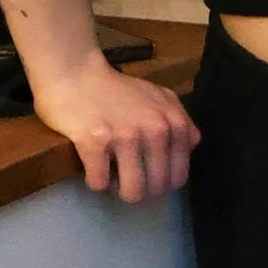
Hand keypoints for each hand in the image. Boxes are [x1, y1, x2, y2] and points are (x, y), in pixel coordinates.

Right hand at [34, 53, 198, 202]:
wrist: (76, 74)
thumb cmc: (117, 89)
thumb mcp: (160, 98)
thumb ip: (180, 121)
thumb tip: (191, 148)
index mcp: (174, 122)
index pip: (179, 176)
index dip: (161, 181)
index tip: (147, 173)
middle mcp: (155, 130)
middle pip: (156, 189)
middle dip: (141, 188)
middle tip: (126, 175)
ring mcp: (126, 137)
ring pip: (132, 193)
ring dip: (120, 189)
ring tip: (112, 173)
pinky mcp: (95, 143)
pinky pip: (100, 183)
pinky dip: (95, 180)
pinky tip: (94, 164)